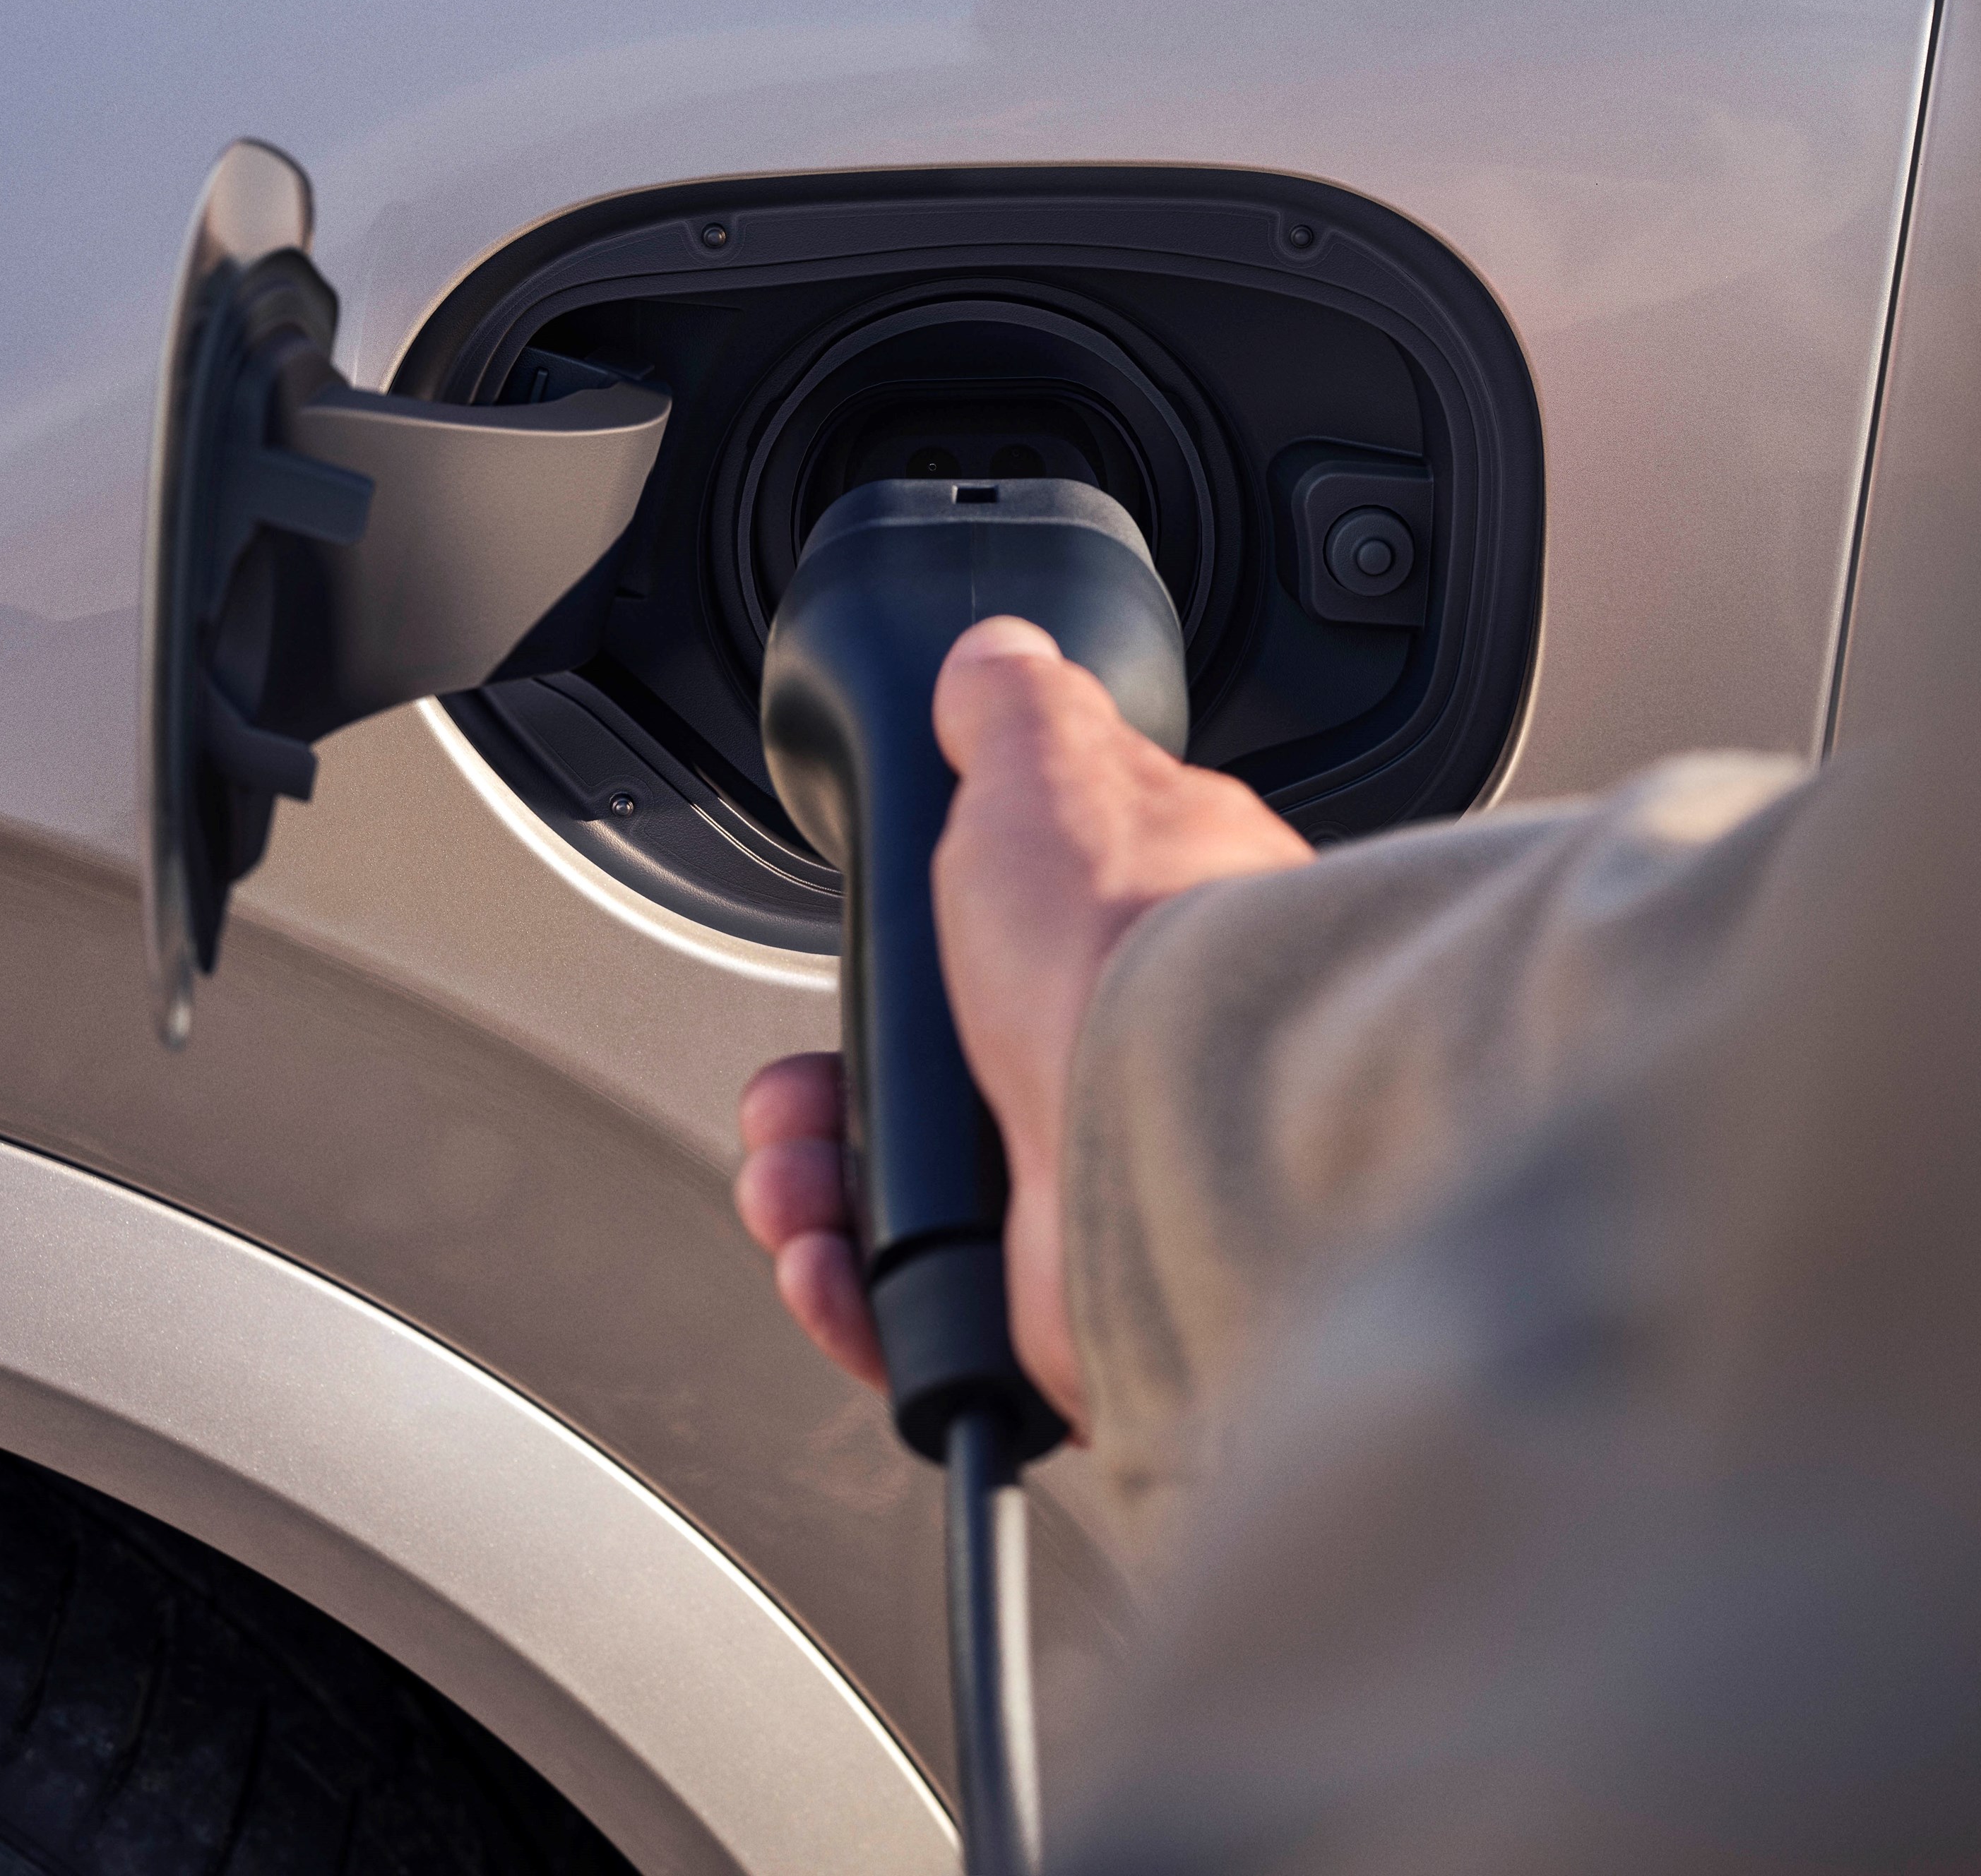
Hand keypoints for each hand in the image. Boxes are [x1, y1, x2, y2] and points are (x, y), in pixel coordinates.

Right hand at [735, 617, 1313, 1428]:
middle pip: (938, 1093)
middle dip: (824, 1095)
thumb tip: (998, 658)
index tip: (857, 971)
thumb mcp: (1052, 767)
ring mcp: (1100, 1196)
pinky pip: (929, 1321)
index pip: (1006, 950)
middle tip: (793, 1099)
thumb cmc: (1139, 951)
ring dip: (817, 1192)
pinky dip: (857, 1297)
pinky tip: (832, 1262)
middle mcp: (1129, 1072)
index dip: (905, 967)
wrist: (1187, 1138)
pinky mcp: (1069, 1309)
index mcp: (1142, 941)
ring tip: (795, 1184)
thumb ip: (1014, 713)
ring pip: (917, 1209)